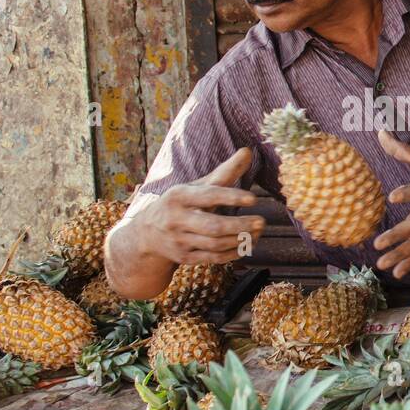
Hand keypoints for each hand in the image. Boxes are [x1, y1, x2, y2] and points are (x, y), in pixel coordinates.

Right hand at [133, 148, 264, 264]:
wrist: (147, 233)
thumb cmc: (181, 203)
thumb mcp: (196, 185)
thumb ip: (223, 172)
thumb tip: (248, 151)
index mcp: (178, 196)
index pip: (208, 196)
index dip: (231, 197)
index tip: (253, 199)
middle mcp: (176, 219)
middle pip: (213, 226)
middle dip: (239, 225)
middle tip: (262, 222)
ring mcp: (179, 241)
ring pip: (215, 244)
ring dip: (240, 239)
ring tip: (259, 232)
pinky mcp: (184, 258)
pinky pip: (213, 258)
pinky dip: (232, 253)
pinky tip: (247, 245)